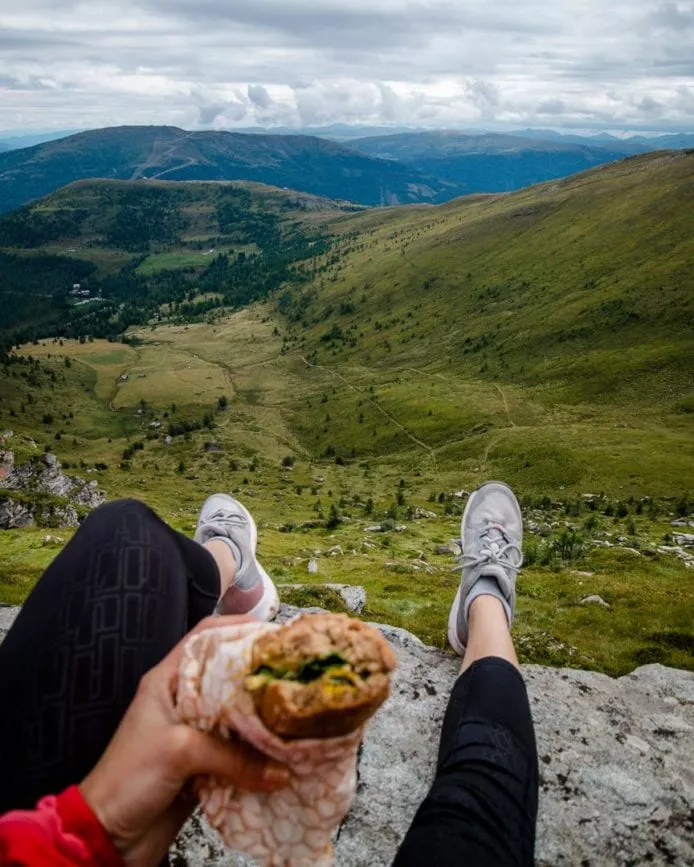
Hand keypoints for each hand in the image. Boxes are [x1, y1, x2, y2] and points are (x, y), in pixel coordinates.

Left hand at [80, 615, 288, 866]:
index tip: (273, 634)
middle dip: (260, 677)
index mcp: (168, 680)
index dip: (237, 628)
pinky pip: (239, 754)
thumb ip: (233, 756)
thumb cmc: (129, 778)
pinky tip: (284, 754)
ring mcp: (195, 733)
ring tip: (297, 714)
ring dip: (263, 721)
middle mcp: (184, 701)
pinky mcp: (205, 765)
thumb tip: (282, 770)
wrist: (107, 836)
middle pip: (228, 677)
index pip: (204, 637)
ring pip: (238, 717)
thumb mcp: (179, 752)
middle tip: (294, 676)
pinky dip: (259, 755)